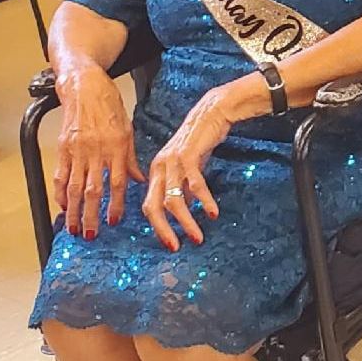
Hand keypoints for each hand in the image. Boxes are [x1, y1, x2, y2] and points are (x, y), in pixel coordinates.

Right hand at [54, 63, 144, 237]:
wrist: (84, 85)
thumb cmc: (108, 104)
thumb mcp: (127, 128)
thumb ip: (130, 158)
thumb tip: (138, 181)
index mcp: (117, 146)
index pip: (117, 182)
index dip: (116, 204)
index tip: (114, 221)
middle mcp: (97, 149)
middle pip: (94, 189)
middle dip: (92, 215)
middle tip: (91, 235)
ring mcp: (78, 149)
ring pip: (75, 186)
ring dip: (74, 211)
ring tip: (74, 229)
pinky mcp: (63, 147)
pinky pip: (60, 175)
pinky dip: (60, 193)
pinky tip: (62, 206)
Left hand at [142, 86, 240, 250]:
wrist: (210, 113)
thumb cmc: (198, 141)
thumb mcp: (186, 167)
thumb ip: (181, 188)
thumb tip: (184, 210)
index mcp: (155, 172)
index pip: (149, 205)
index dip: (157, 227)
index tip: (170, 244)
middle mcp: (159, 168)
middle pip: (153, 206)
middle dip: (163, 230)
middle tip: (175, 247)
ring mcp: (172, 162)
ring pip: (173, 200)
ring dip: (185, 222)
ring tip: (198, 237)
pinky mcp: (188, 156)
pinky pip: (194, 185)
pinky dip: (203, 201)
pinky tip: (212, 213)